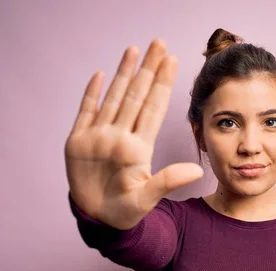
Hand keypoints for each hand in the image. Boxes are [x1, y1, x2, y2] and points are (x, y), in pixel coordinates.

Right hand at [65, 40, 203, 228]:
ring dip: (123, 74)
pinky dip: (91, 94)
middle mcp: (120, 136)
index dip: (163, 85)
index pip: (153, 108)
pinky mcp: (78, 143)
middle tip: (158, 43)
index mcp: (138, 147)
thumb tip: (197, 170)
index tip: (173, 61)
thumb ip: (169, 181)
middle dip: (148, 69)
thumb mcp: (148, 198)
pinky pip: (85, 112)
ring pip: (114, 98)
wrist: (98, 221)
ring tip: (134, 50)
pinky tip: (99, 75)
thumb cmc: (125, 212)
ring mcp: (99, 137)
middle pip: (136, 95)